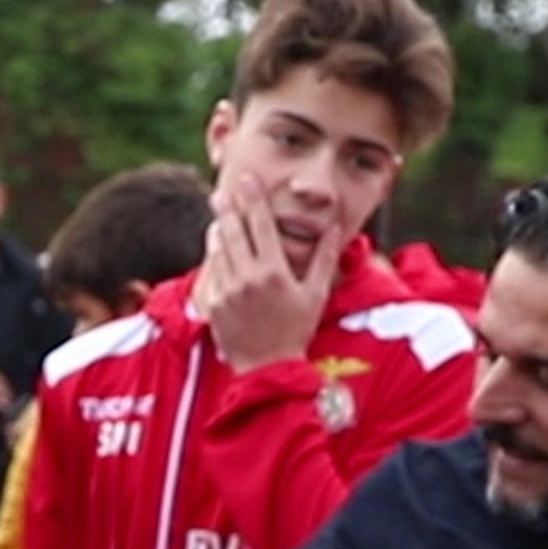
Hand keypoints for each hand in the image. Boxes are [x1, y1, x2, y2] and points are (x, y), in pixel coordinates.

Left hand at [200, 171, 346, 371]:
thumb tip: (334, 228)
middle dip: (228, 207)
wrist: (267, 368)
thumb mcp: (315, 295)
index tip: (248, 180)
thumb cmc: (296, 331)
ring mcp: (227, 291)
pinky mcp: (214, 303)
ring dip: (219, 228)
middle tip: (223, 189)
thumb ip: (324, 259)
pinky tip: (217, 243)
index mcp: (274, 273)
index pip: (261, 226)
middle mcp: (247, 278)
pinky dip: (215, 254)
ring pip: (219, 249)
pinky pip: (213, 270)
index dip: (254, 200)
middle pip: (234, 232)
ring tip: (219, 211)